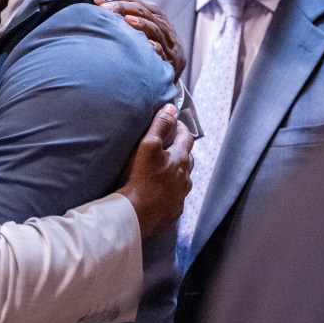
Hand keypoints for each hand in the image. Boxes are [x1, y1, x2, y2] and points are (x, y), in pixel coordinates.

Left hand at [94, 0, 186, 79]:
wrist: (177, 58)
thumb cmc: (156, 35)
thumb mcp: (146, 17)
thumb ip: (132, 5)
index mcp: (152, 11)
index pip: (133, 0)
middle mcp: (159, 21)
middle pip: (140, 10)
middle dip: (121, 7)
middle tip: (103, 8)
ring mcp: (164, 37)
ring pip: (152, 27)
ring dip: (139, 23)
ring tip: (125, 20)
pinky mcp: (168, 55)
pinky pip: (161, 49)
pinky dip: (155, 47)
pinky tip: (147, 45)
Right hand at [116, 104, 193, 238]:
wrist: (136, 214)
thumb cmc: (140, 178)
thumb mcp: (148, 145)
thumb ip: (160, 125)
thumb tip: (171, 107)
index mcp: (180, 160)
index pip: (186, 138)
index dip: (181, 127)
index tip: (174, 122)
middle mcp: (185, 178)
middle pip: (187, 158)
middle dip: (180, 148)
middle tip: (169, 143)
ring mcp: (180, 196)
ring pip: (183, 178)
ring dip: (177, 170)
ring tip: (164, 166)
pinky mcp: (173, 210)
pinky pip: (176, 195)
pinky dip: (171, 188)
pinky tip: (160, 189)